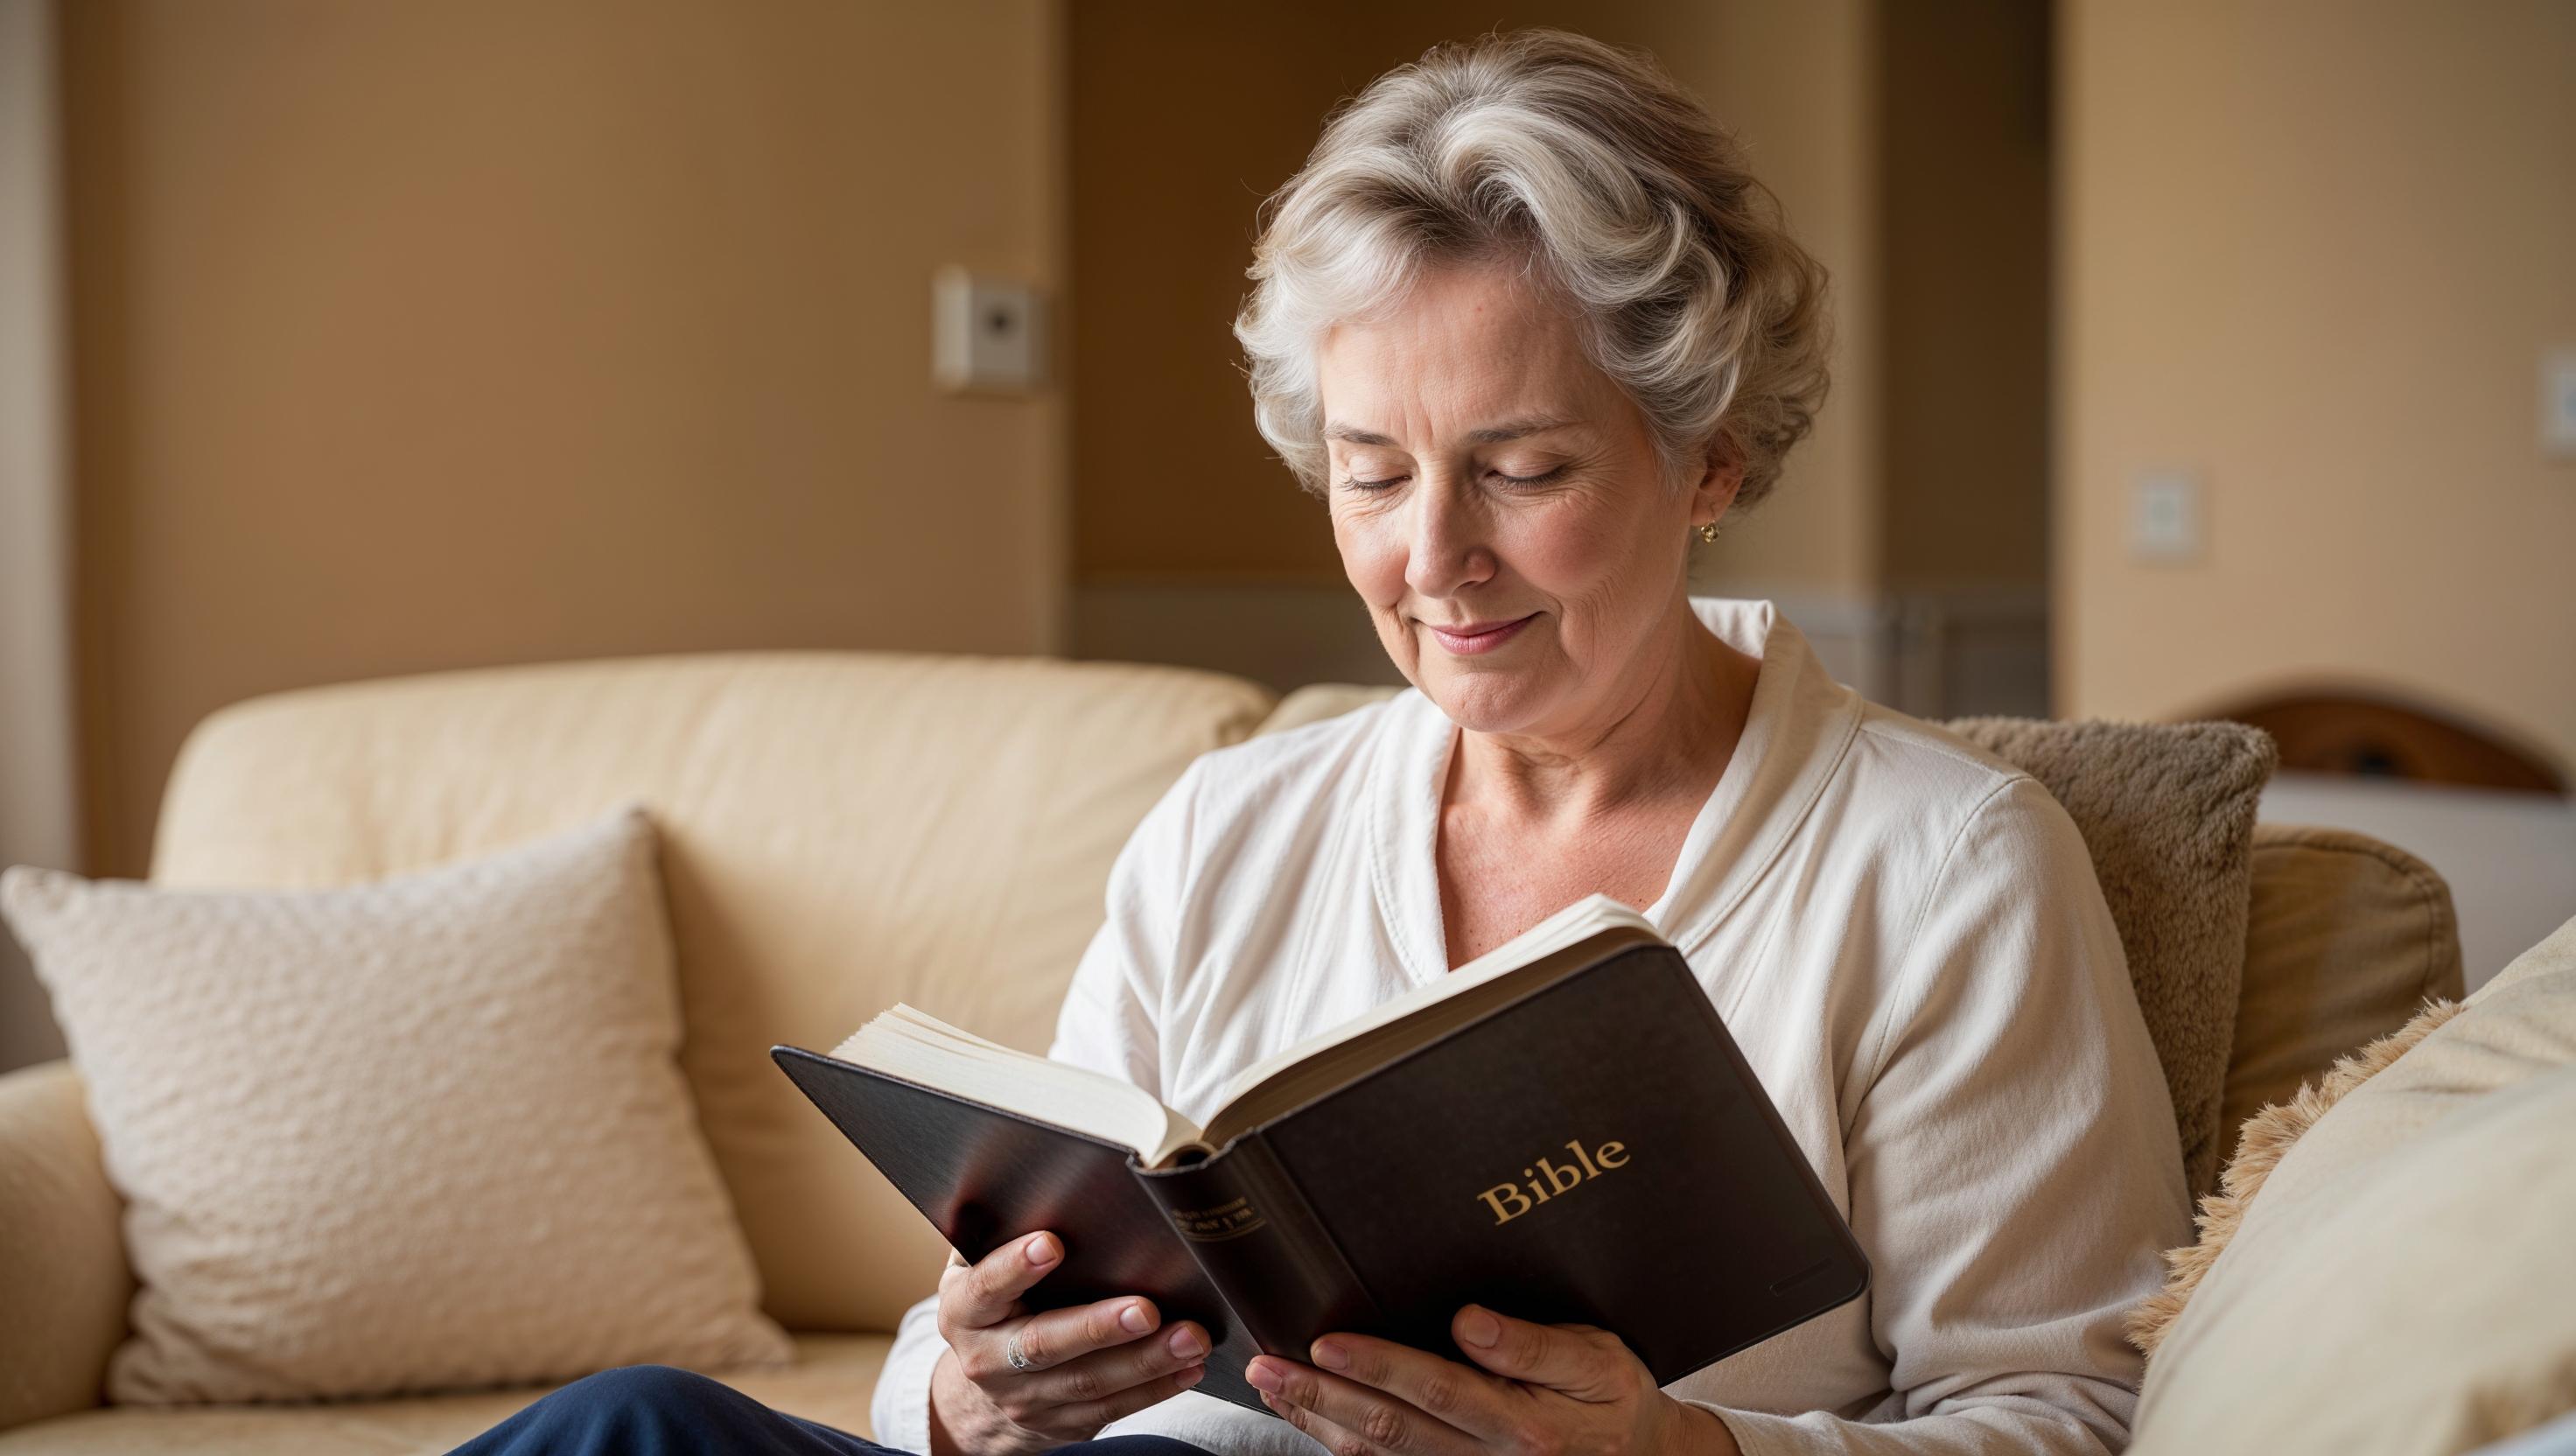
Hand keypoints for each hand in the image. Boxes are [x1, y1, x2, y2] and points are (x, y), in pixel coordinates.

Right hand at [926, 1230, 1211, 1455]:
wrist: (977, 1398)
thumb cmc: (994, 1307)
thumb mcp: (977, 1272)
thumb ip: (998, 1236)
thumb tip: (1039, 1183)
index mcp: (964, 1312)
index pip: (985, 1288)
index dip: (1013, 1267)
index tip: (1051, 1242)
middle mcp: (988, 1360)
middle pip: (1045, 1344)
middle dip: (1099, 1327)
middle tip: (1146, 1309)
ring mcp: (1024, 1399)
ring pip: (1088, 1382)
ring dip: (1145, 1361)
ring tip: (1190, 1337)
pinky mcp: (1061, 1423)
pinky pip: (1112, 1408)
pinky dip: (1155, 1388)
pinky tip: (1187, 1367)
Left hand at [1243, 1303, 1739, 1455]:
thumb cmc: (1616, 1400)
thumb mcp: (1598, 1360)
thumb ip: (1536, 1344)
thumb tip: (1471, 1322)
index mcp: (1526, 1425)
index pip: (1437, 1391)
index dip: (1377, 1366)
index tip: (1326, 1342)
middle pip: (1392, 1431)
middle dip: (1322, 1396)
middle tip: (1268, 1364)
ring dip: (1319, 1422)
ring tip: (1272, 1386)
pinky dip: (1343, 1446)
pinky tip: (1312, 1417)